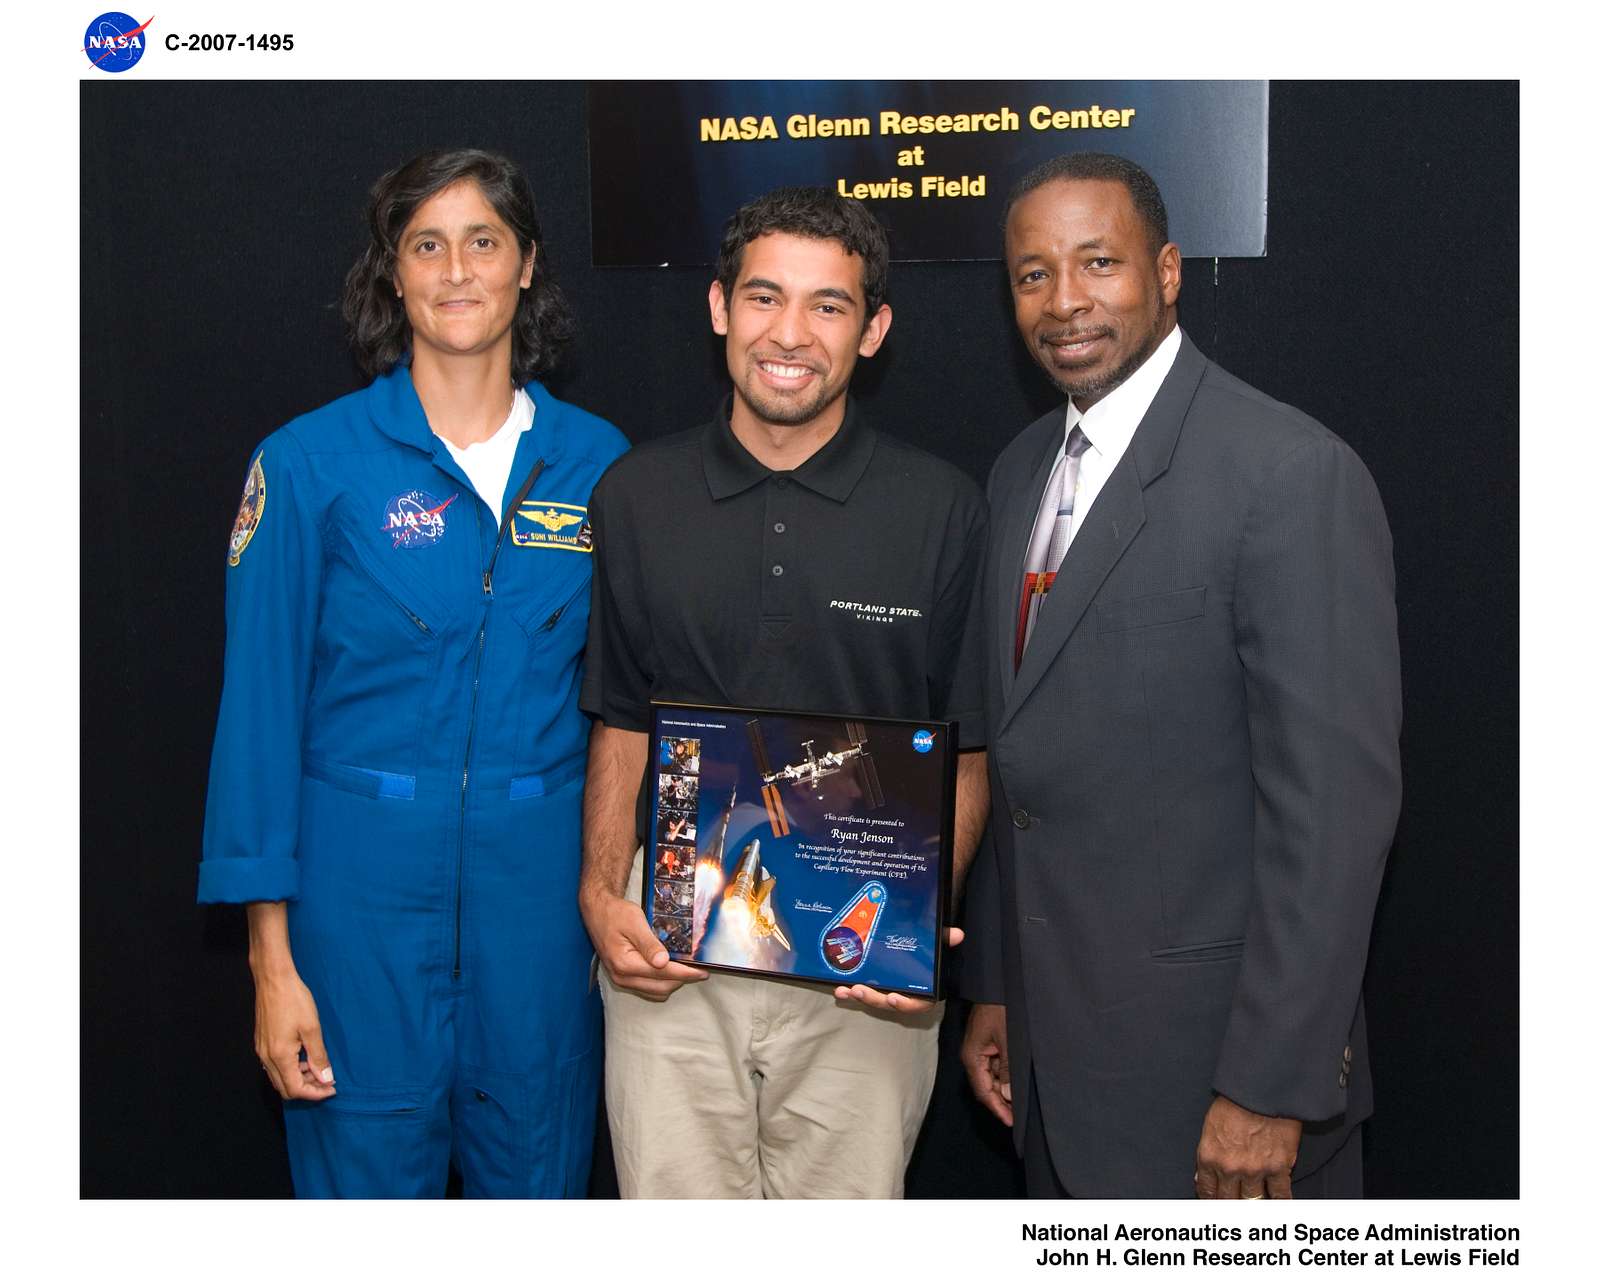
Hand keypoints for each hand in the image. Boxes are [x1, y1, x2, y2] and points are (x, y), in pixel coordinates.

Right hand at [253, 966, 335, 1101]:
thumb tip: (325, 1078)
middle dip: (307, 1089)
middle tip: (327, 1081)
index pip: (295, 1089)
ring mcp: (262, 1051)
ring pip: (279, 1078)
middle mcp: (267, 1058)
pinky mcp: (262, 1043)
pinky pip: (275, 1066)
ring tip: (318, 1068)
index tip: (332, 1088)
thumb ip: (318, 1057)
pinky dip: (290, 1069)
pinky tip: (304, 1058)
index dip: (315, 1093)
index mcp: (279, 1056)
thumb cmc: (294, 1000)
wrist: (274, 980)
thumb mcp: (312, 1029)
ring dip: (299, 1079)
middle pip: (285, 1089)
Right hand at [580, 888, 708, 999]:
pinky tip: (670, 970)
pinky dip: (662, 982)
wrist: (597, 912)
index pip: (662, 973)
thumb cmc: (615, 914)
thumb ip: (649, 944)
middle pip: (661, 987)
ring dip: (673, 983)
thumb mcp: (635, 923)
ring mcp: (621, 980)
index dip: (685, 973)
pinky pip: (648, 988)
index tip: (702, 972)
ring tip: (687, 969)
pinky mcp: (623, 978)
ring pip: (656, 991)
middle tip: (699, 969)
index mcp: (625, 964)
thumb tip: (664, 962)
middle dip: (682, 979)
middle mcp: (622, 977)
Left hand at [832, 927, 962, 1011]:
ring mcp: (889, 994)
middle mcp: (905, 996)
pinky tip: (839, 989)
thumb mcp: (937, 948)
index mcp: (923, 992)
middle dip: (874, 998)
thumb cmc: (929, 958)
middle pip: (890, 1003)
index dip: (905, 1003)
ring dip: (859, 996)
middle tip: (859, 990)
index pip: (917, 1003)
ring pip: (874, 1000)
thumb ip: (946, 941)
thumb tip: (958, 934)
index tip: (894, 997)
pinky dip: (851, 992)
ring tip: (845, 990)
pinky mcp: (875, 990)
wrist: (916, 956)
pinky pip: (864, 994)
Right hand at [960, 1000, 1012, 1126]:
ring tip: (1020, 1104)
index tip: (1011, 1122)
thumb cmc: (1001, 1008)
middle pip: (985, 1086)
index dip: (997, 1108)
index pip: (983, 1090)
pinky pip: (995, 1066)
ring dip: (1004, 1090)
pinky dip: (1005, 1076)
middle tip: (1018, 1116)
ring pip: (991, 1077)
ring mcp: (980, 1049)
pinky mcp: (988, 1043)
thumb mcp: (1008, 1039)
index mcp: (972, 1056)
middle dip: (1001, 1102)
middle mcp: (973, 1056)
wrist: (998, 985)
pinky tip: (1016, 1083)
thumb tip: (1007, 1094)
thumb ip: (1008, 1068)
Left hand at [1194, 1094, 1301, 1197]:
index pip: (1207, 1191)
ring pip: (1252, 1201)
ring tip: (1253, 1206)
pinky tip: (1279, 1206)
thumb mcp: (1210, 1126)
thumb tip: (1202, 1177)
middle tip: (1233, 1206)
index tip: (1214, 1203)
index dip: (1211, 1200)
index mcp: (1210, 1157)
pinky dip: (1280, 1203)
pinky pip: (1280, 1195)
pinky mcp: (1279, 1168)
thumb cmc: (1234, 1102)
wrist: (1260, 1089)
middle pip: (1228, 1200)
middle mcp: (1230, 1168)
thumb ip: (1207, 1155)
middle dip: (1229, 1205)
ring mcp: (1255, 1170)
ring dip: (1252, 1204)